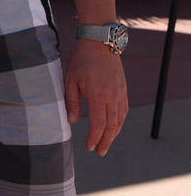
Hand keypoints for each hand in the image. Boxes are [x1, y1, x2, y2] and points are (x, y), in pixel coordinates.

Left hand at [63, 40, 127, 154]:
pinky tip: (115, 128)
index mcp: (98, 95)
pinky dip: (120, 122)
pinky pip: (124, 111)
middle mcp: (112, 96)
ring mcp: (120, 93)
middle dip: (105, 141)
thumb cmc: (82, 61)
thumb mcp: (70, 80)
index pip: (98, 124)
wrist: (100, 43)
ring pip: (120, 120)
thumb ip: (71, 101)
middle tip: (100, 152)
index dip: (94, 137)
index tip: (89, 147)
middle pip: (112, 126)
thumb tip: (71, 121)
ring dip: (114, 134)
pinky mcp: (123, 89)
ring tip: (106, 144)